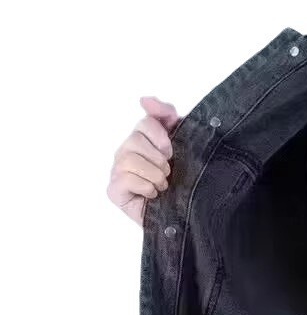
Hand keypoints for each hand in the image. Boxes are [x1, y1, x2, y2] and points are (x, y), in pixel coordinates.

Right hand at [107, 95, 180, 225]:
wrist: (185, 215)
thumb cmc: (183, 181)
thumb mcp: (183, 144)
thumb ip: (167, 117)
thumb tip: (145, 99)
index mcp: (143, 139)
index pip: (145, 123)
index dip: (161, 136)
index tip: (171, 152)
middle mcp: (127, 152)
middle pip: (136, 139)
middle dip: (159, 159)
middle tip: (169, 172)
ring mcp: (118, 171)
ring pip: (129, 159)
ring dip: (154, 175)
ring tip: (163, 185)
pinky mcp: (114, 191)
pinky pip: (124, 179)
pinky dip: (145, 186)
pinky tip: (153, 194)